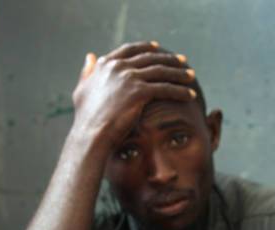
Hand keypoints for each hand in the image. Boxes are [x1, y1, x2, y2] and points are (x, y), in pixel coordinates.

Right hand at [72, 41, 195, 146]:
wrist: (90, 135)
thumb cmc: (85, 120)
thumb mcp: (82, 91)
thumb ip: (88, 72)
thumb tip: (90, 56)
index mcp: (105, 65)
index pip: (131, 50)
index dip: (146, 48)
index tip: (158, 48)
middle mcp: (118, 67)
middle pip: (150, 58)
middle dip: (169, 59)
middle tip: (183, 61)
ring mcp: (129, 78)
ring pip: (161, 72)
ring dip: (179, 74)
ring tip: (192, 76)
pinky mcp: (139, 92)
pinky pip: (166, 88)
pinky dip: (180, 90)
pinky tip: (190, 94)